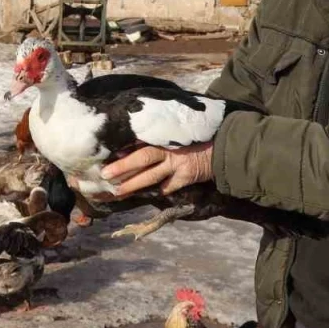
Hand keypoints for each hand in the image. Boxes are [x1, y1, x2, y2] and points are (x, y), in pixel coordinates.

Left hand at [100, 142, 214, 197]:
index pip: (140, 143)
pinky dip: (159, 190)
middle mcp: (169, 149)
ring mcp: (178, 164)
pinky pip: (169, 187)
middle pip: (142, 158)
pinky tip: (147, 195)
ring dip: (133, 184)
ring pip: (151, 176)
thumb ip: (157, 137)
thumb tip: (131, 145)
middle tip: (104, 175)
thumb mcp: (176, 132)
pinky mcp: (187, 177)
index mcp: (165, 136)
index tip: (107, 158)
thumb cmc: (196, 136)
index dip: (124, 151)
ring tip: (117, 191)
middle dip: (122, 167)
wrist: (223, 146)